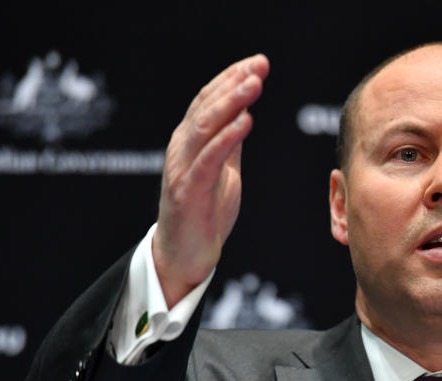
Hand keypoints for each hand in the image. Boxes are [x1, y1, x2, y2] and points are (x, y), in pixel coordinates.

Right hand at [153, 54, 269, 306]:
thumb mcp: (222, 172)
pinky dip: (226, 139)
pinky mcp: (188, 193)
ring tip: (254, 85)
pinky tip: (245, 122)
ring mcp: (182, 170)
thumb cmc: (203, 214)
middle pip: (206, 107)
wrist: (184, 256)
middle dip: (234, 83)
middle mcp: (182, 149)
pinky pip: (208, 161)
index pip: (209, 101)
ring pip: (205, 128)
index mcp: (190, 142)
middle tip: (259, 65)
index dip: (232, 79)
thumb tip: (243, 114)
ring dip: (230, 103)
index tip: (258, 63)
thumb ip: (228, 144)